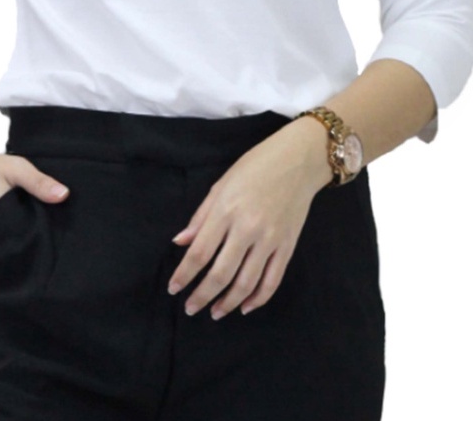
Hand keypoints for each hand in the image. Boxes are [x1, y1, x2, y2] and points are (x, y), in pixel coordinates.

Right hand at [0, 143, 70, 253]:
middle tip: (46, 240)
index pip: (26, 246)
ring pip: (0, 253)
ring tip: (29, 235)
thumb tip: (65, 195)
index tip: (54, 242)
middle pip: (14, 253)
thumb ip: (39, 182)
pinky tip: (9, 233)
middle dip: (29, 247)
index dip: (41, 245)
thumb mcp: (14, 168)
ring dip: (13, 247)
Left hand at [166, 118, 331, 318]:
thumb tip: (180, 242)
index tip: (173, 288)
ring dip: (227, 302)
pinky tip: (245, 307)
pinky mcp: (287, 246)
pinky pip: (272, 280)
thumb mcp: (221, 184)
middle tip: (190, 308)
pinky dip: (258, 298)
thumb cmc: (256, 166)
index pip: (200, 253)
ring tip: (215, 312)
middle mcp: (247, 228)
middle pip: (220, 274)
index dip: (184, 275)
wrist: (298, 160)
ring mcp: (270, 240)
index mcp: (226, 211)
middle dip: (202, 295)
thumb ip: (201, 216)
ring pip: (246, 283)